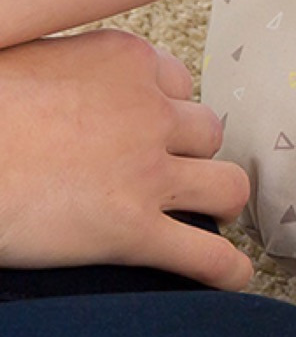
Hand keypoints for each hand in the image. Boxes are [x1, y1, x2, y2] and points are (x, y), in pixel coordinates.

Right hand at [0, 31, 252, 287]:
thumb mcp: (24, 58)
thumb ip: (65, 70)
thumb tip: (63, 82)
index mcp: (123, 61)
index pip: (176, 82)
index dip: (165, 108)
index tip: (148, 126)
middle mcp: (147, 112)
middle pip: (205, 132)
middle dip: (192, 153)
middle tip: (169, 173)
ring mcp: (145, 173)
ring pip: (226, 185)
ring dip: (222, 202)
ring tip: (213, 215)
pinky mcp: (130, 231)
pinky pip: (204, 254)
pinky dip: (225, 269)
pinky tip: (229, 278)